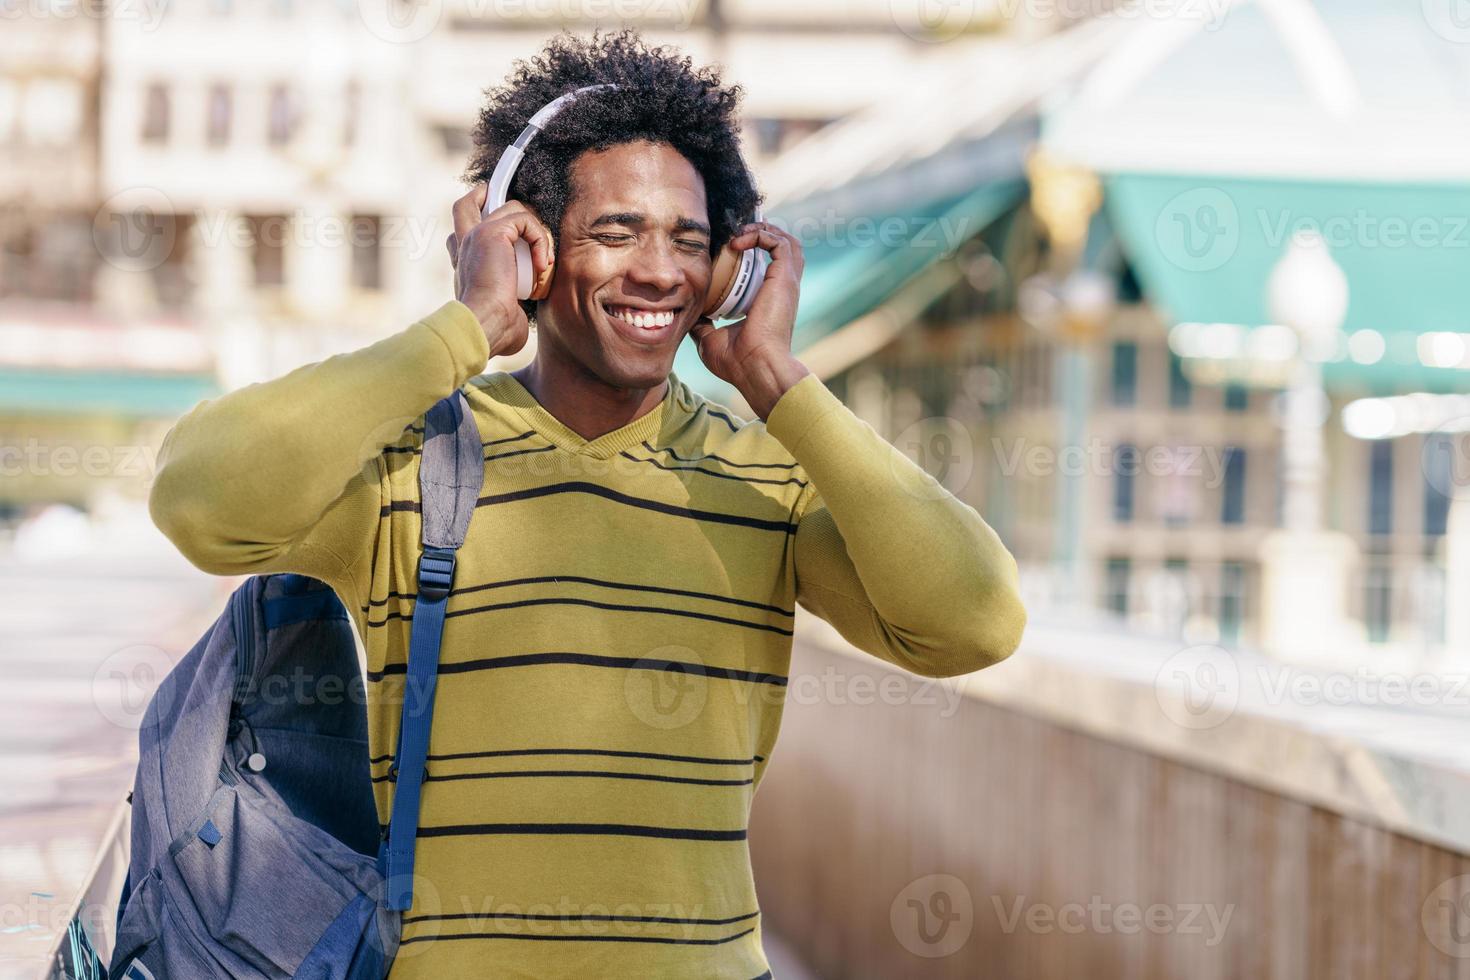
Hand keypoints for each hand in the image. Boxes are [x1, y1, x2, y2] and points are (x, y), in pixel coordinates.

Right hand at [446, 182, 554, 357]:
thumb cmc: (493, 330)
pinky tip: (542, 265)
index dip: (478, 226)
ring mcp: (476, 236)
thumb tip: (519, 316)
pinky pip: (525, 219)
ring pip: (509, 208)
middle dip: (487, 195)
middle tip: (509, 205)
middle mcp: (464, 247)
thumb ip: (510, 304)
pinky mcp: (492, 232)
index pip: (461, 235)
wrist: (482, 326)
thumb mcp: (503, 312)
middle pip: (466, 205)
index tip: (502, 229)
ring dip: (535, 231)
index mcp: (464, 265)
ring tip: (542, 261)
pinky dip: (540, 240)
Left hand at [690, 220, 809, 418]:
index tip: (732, 245)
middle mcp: (782, 289)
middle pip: (785, 248)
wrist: (754, 368)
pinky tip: (737, 242)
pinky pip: (779, 243)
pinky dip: (760, 235)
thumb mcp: (711, 338)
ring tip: (738, 233)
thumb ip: (703, 323)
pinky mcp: (785, 278)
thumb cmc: (737, 361)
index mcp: (770, 301)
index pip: (771, 266)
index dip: (756, 250)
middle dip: (763, 233)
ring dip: (764, 230)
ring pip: (788, 240)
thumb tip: (689, 316)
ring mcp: (786, 283)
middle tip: (737, 233)